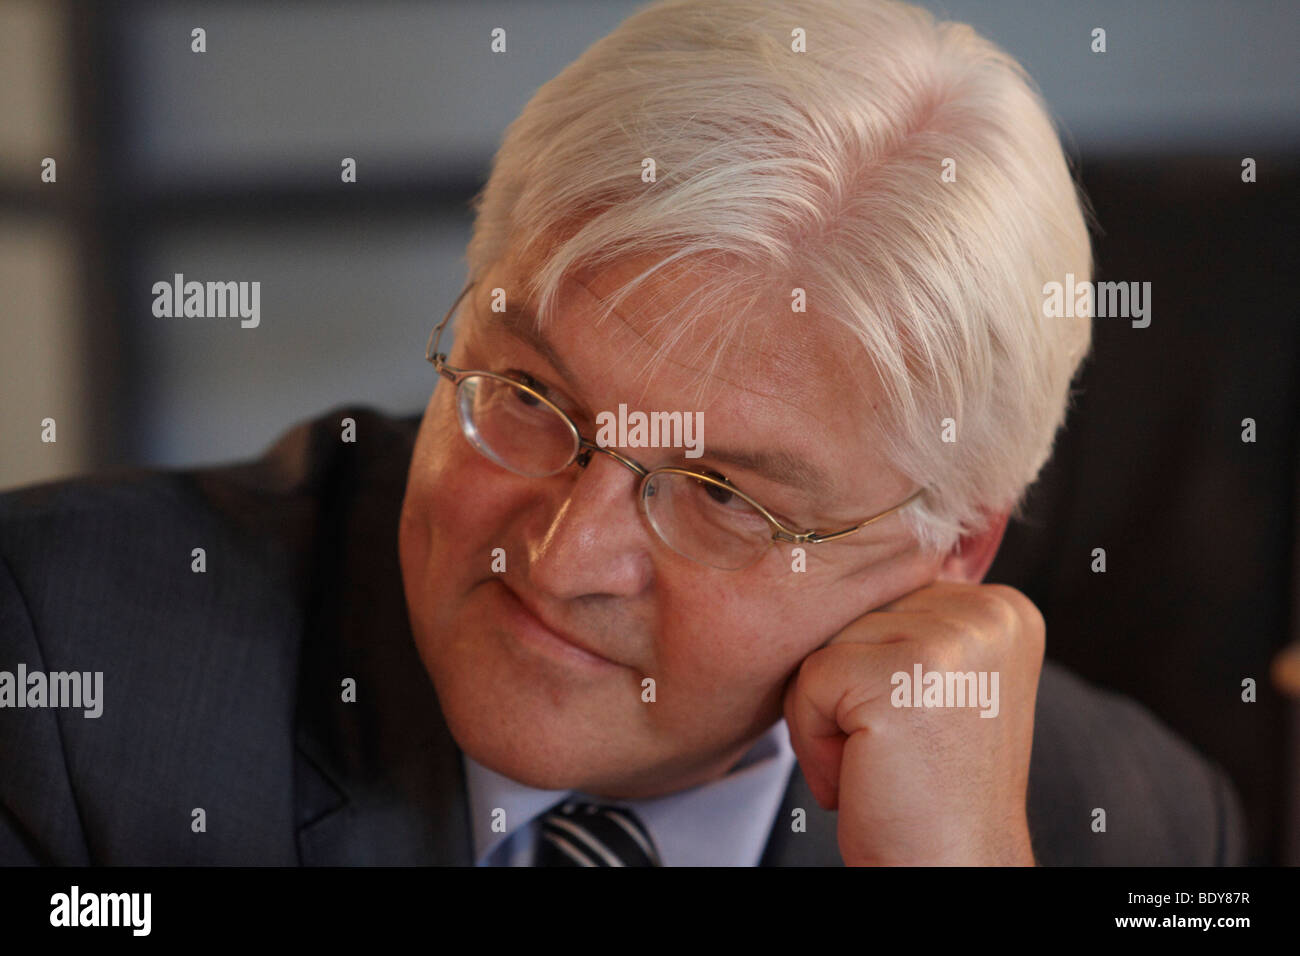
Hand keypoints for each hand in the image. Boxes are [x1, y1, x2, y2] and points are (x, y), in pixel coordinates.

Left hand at [782, 581, 1043, 865]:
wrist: (950, 872)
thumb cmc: (928, 792)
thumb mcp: (937, 685)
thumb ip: (908, 621)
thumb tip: (846, 554)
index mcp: (1002, 607)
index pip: (882, 594)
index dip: (871, 668)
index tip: (917, 725)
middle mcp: (989, 612)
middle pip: (851, 613)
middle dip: (845, 689)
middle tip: (895, 751)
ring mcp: (952, 641)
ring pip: (823, 644)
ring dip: (828, 716)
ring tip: (882, 762)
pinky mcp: (906, 677)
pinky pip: (807, 681)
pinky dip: (813, 741)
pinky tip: (866, 774)